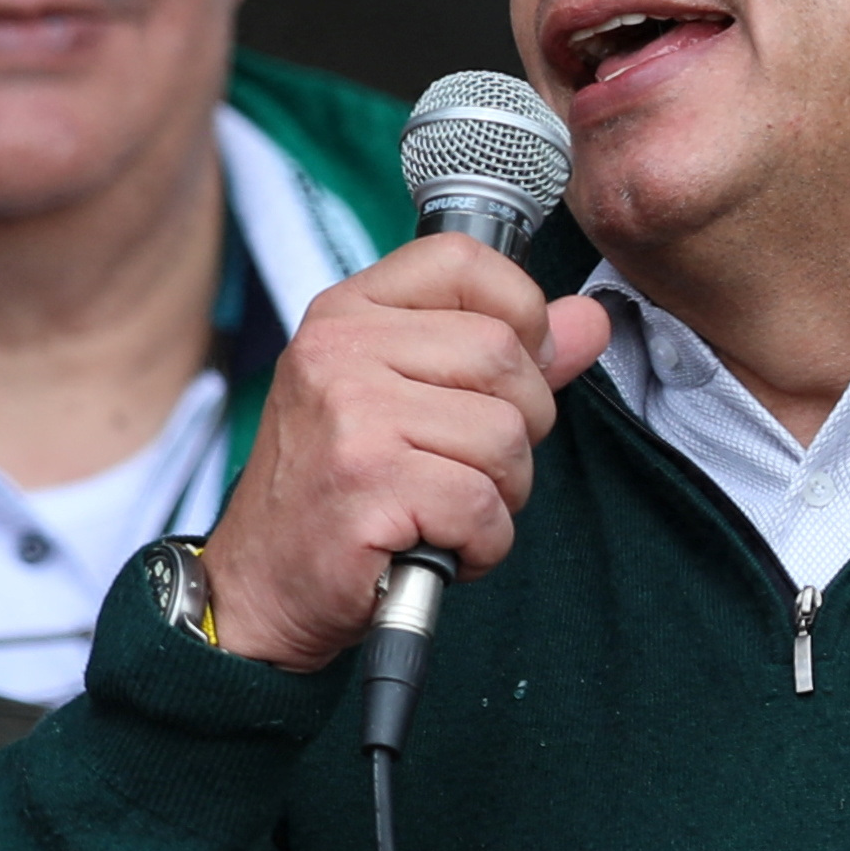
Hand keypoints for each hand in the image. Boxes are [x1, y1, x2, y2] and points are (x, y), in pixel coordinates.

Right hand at [196, 235, 609, 671]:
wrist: (259, 589)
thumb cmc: (335, 492)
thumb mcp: (404, 399)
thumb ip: (502, 355)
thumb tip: (589, 320)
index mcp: (346, 314)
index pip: (463, 262)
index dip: (518, 314)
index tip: (506, 374)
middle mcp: (339, 351)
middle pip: (504, 356)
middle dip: (518, 428)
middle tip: (467, 468)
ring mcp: (350, 416)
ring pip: (504, 436)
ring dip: (500, 494)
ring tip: (446, 512)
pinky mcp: (366, 486)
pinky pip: (483, 507)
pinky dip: (480, 544)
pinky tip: (438, 546)